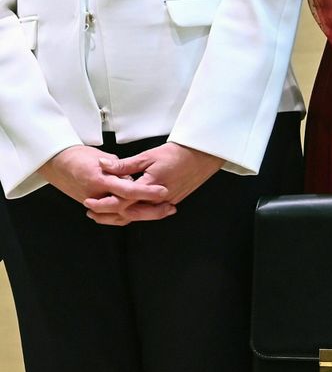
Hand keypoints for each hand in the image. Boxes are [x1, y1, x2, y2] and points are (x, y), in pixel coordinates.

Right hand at [39, 145, 172, 224]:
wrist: (55, 161)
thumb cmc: (78, 155)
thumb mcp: (101, 155)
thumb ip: (120, 167)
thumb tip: (133, 176)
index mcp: (100, 180)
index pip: (128, 190)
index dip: (147, 193)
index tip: (164, 192)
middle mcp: (97, 195)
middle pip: (128, 209)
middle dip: (151, 211)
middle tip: (170, 207)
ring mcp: (95, 203)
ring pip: (122, 217)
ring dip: (144, 216)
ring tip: (164, 211)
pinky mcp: (94, 207)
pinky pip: (113, 217)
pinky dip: (129, 218)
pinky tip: (144, 215)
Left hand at [100, 143, 222, 222]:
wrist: (200, 157)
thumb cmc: (176, 154)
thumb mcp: (146, 156)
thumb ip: (124, 165)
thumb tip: (103, 165)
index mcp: (150, 186)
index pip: (123, 200)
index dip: (104, 203)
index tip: (90, 203)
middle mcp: (159, 199)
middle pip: (130, 214)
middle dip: (109, 215)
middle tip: (93, 213)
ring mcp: (166, 203)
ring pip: (140, 216)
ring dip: (121, 217)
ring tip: (106, 215)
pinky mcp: (171, 203)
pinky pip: (150, 213)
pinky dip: (136, 214)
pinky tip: (126, 211)